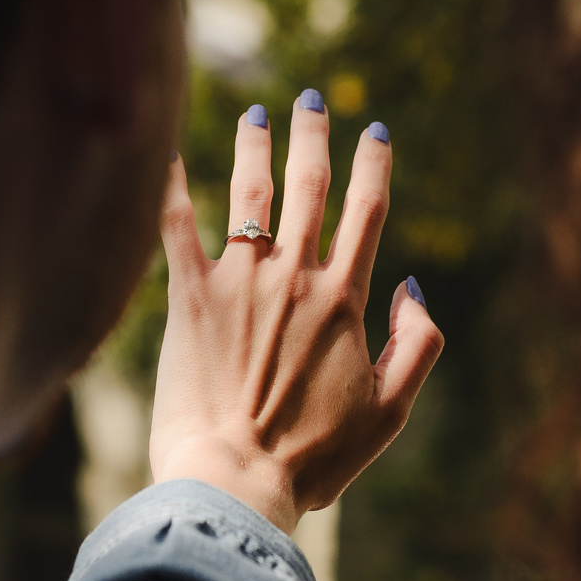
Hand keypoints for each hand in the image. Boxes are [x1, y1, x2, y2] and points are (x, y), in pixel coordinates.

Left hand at [149, 94, 443, 533]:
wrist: (236, 479)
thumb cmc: (313, 459)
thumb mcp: (390, 411)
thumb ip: (418, 344)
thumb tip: (414, 286)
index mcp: (344, 300)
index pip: (366, 213)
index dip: (373, 165)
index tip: (373, 130)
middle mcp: (293, 277)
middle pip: (308, 187)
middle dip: (312, 137)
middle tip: (309, 101)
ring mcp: (239, 284)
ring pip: (249, 196)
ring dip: (253, 149)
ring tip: (254, 115)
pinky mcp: (188, 300)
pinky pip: (174, 229)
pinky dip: (167, 188)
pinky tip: (162, 154)